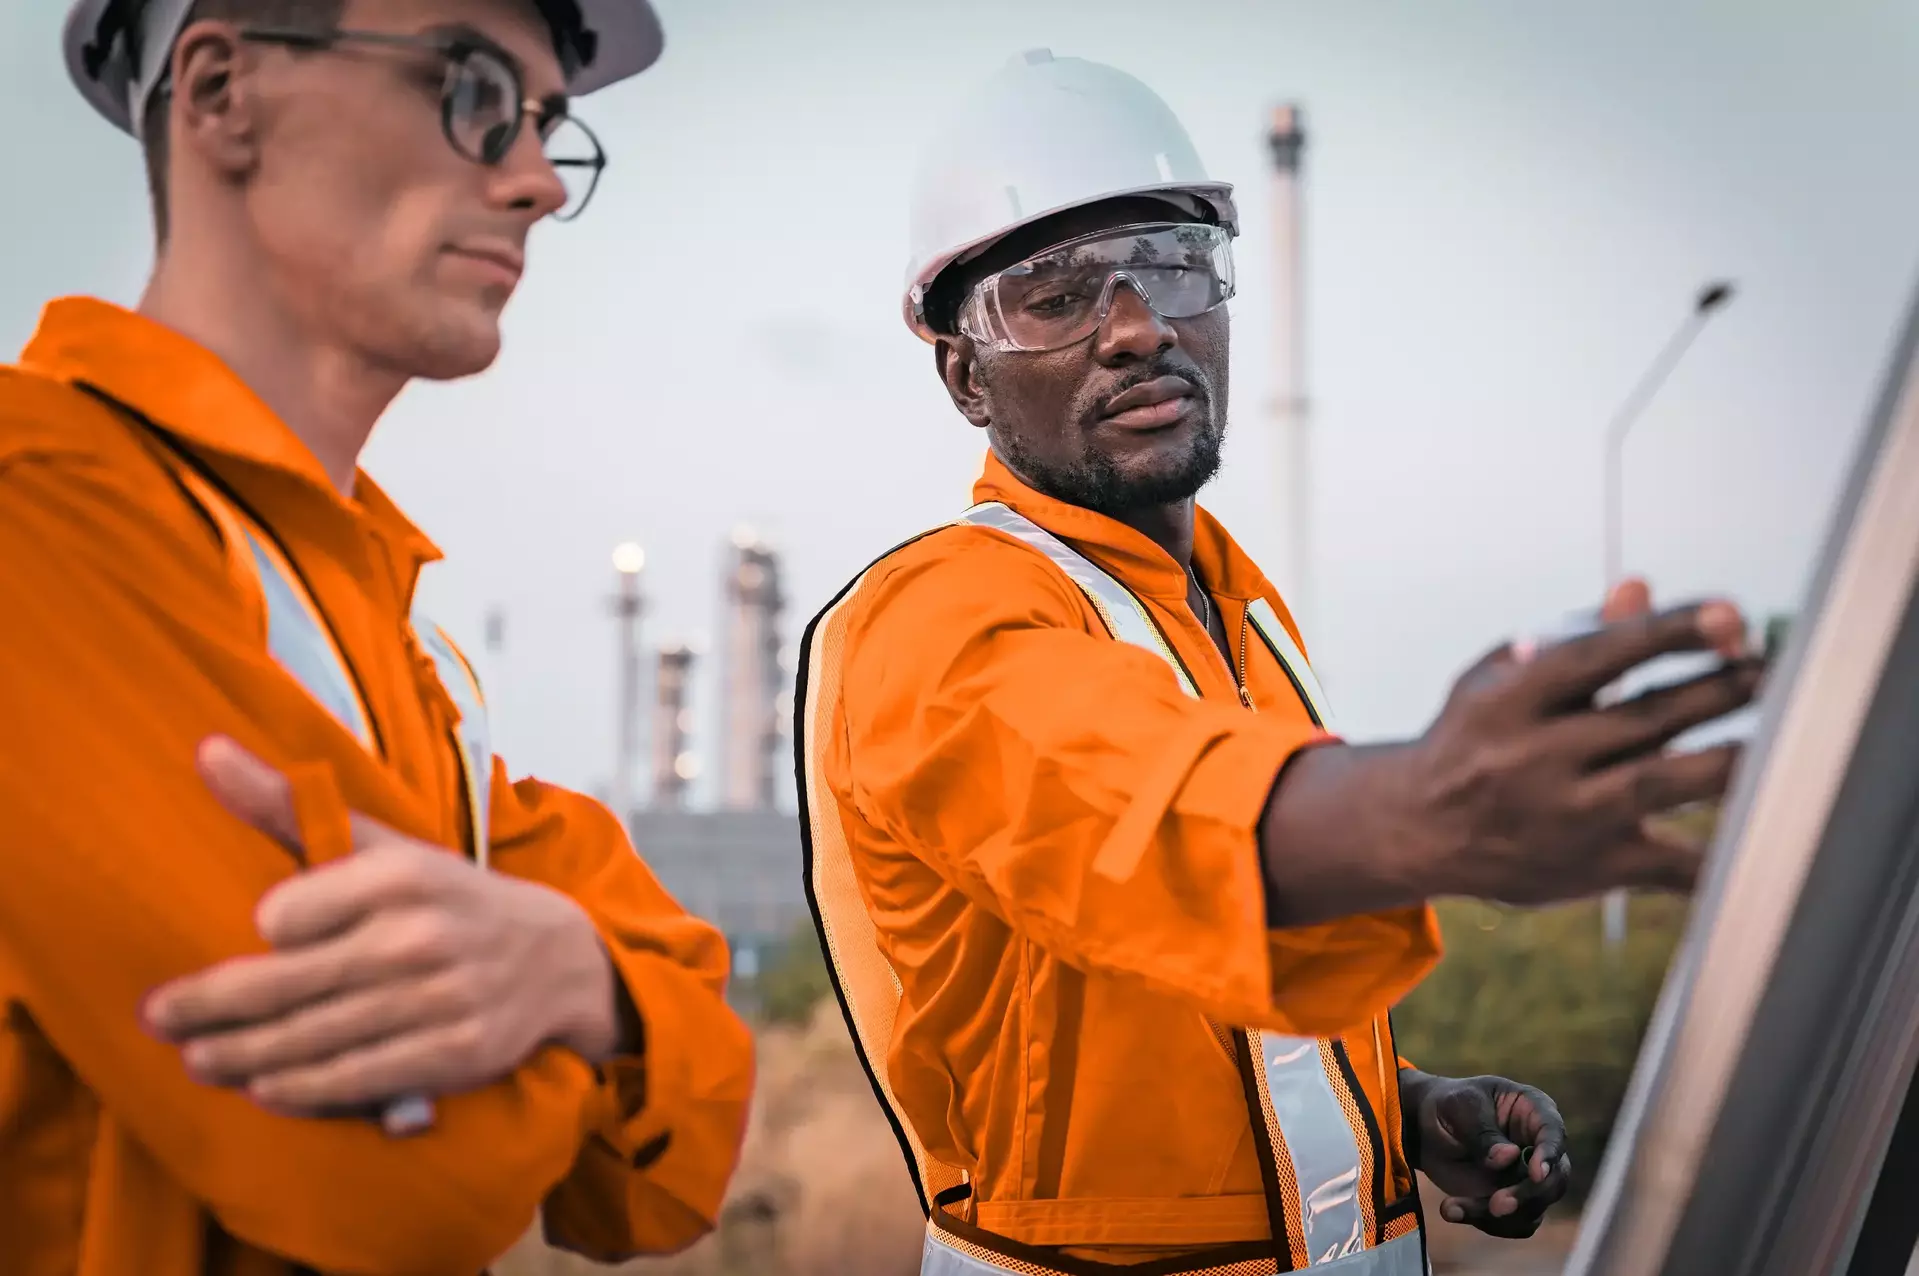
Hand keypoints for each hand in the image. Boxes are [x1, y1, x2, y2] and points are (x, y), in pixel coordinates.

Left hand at [143, 737, 623, 1121]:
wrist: (557, 959)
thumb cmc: (447, 899)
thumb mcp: (383, 845)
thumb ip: (287, 805)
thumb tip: (206, 751)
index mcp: (400, 875)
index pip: (287, 914)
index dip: (263, 929)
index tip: (252, 935)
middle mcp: (419, 938)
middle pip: (283, 984)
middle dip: (208, 1007)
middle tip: (159, 1018)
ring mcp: (439, 1001)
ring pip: (310, 1039)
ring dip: (240, 1056)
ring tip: (198, 1058)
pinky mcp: (453, 1055)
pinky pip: (355, 1079)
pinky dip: (300, 1089)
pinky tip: (263, 1086)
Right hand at [1400, 582, 1761, 902]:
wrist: (1418, 829)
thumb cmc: (1472, 738)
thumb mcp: (1500, 677)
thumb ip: (1574, 637)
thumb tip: (1640, 589)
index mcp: (1511, 700)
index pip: (1601, 656)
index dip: (1670, 631)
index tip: (1729, 613)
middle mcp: (1536, 758)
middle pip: (1649, 718)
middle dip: (1721, 688)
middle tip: (1769, 668)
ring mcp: (1566, 817)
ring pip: (1667, 783)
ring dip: (1734, 758)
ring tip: (1785, 736)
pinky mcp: (1592, 868)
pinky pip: (1672, 867)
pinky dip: (1723, 857)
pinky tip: (1765, 834)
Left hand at [1402, 1070, 1570, 1238]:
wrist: (1427, 1126)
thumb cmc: (1450, 1104)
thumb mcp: (1459, 1106)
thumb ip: (1483, 1132)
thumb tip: (1510, 1158)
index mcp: (1535, 1110)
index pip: (1554, 1134)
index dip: (1549, 1155)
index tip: (1536, 1174)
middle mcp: (1540, 1147)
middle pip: (1553, 1181)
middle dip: (1527, 1197)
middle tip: (1496, 1205)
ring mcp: (1528, 1178)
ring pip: (1533, 1208)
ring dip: (1500, 1217)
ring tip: (1452, 1207)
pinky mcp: (1514, 1202)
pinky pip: (1512, 1223)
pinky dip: (1485, 1222)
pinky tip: (1452, 1210)